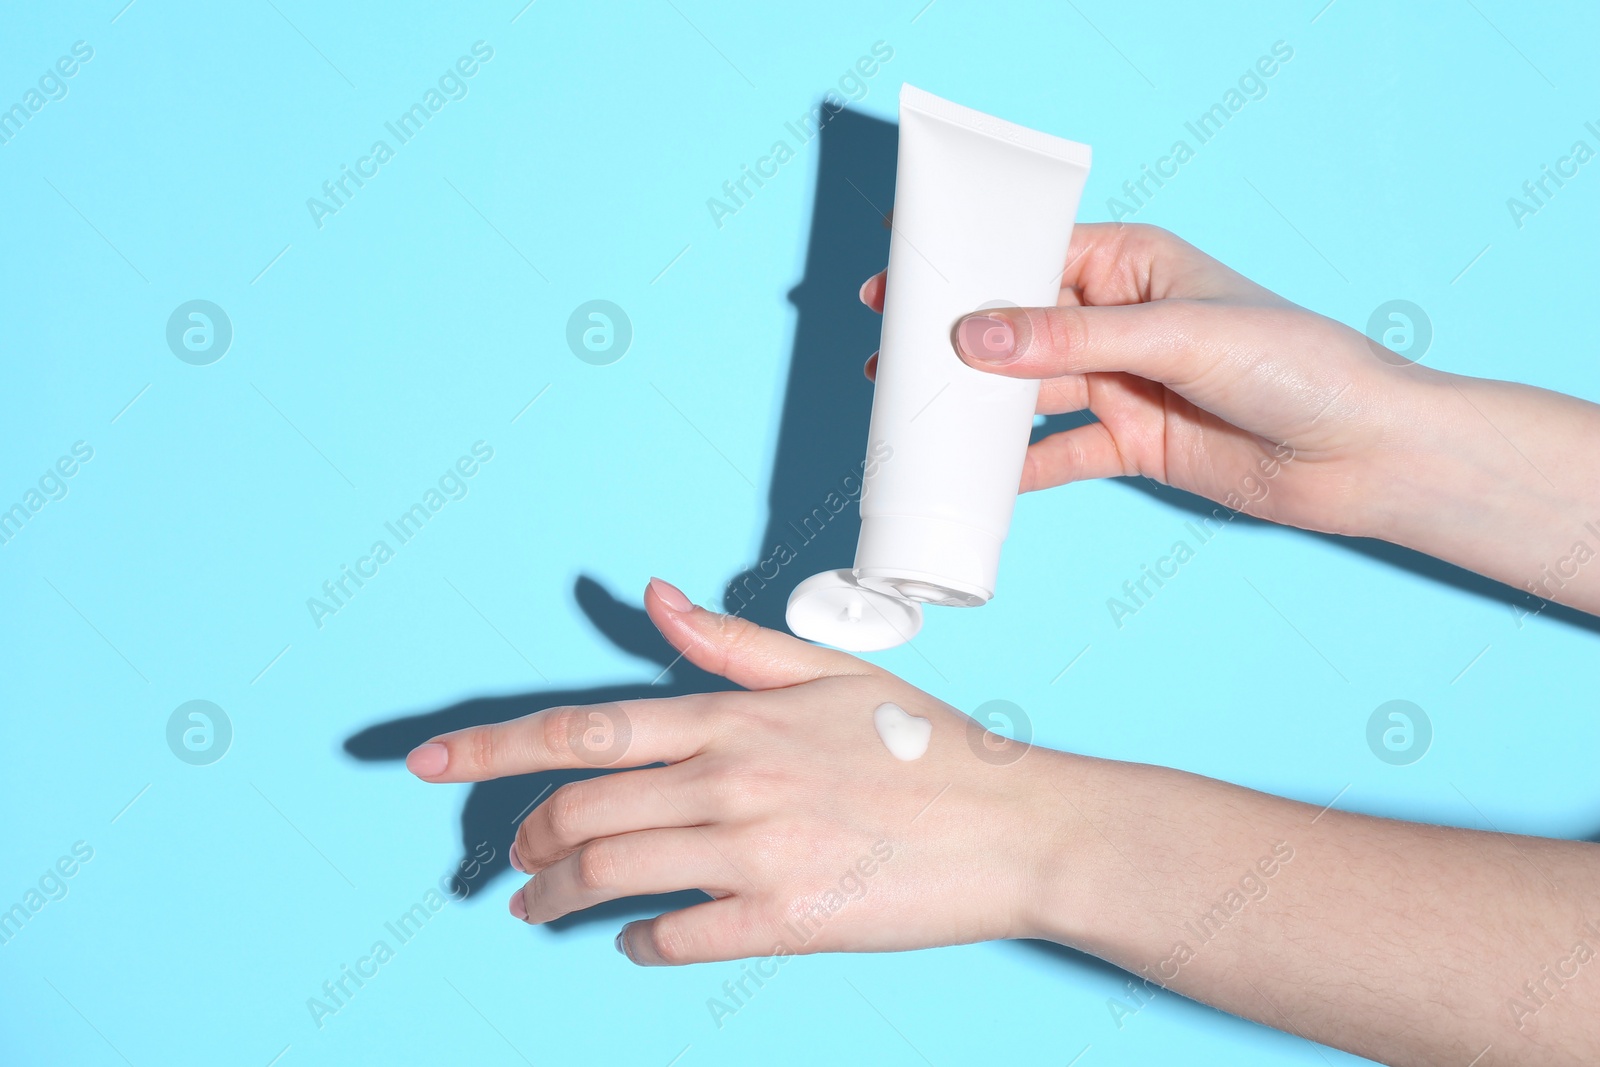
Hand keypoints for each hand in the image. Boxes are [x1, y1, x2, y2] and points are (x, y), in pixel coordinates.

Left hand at [403, 578, 1064, 964]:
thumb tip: (653, 594)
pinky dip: (634, 946)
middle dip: (521, 840)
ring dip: (555, 898)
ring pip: (610, 875)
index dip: (491, 745)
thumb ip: (730, 642)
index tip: (425, 762)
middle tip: (507, 863)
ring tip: (536, 909)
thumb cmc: (929, 745)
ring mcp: (755, 853)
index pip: (584, 730)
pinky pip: (675, 939)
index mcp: (735, 716)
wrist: (1016, 827)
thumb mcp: (832, 670)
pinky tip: (629, 944)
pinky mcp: (786, 921)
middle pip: (578, 810)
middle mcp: (731, 779)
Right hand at [862, 222, 1437, 540]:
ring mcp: (1123, 382)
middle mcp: (1120, 320)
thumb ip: (1070, 341)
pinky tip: (974, 479)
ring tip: (913, 417)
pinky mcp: (1132, 441)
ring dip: (977, 407)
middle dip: (956, 344)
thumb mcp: (1176, 337)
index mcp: (1133, 264)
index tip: (901, 283)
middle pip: (1018, 328)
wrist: (1362, 455)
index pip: (1031, 256)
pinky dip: (1017, 467)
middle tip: (888, 358)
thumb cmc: (1295, 366)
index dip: (964, 269)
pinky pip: (1058, 452)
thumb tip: (975, 337)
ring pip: (1029, 392)